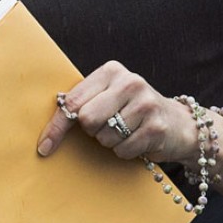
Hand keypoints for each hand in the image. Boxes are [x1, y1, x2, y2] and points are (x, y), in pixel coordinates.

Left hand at [36, 60, 198, 163]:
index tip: (44, 146)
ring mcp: (145, 103)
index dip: (56, 126)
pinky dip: (125, 151)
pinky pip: (122, 150)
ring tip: (126, 131)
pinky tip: (137, 140)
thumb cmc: (131, 110)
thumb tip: (48, 129)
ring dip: (110, 142)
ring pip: (104, 137)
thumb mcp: (108, 96)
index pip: (73, 101)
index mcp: (111, 70)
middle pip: (86, 119)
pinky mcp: (156, 127)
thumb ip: (83, 102)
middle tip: (106, 126)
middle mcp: (129, 82)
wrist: (177, 122)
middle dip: (91, 131)